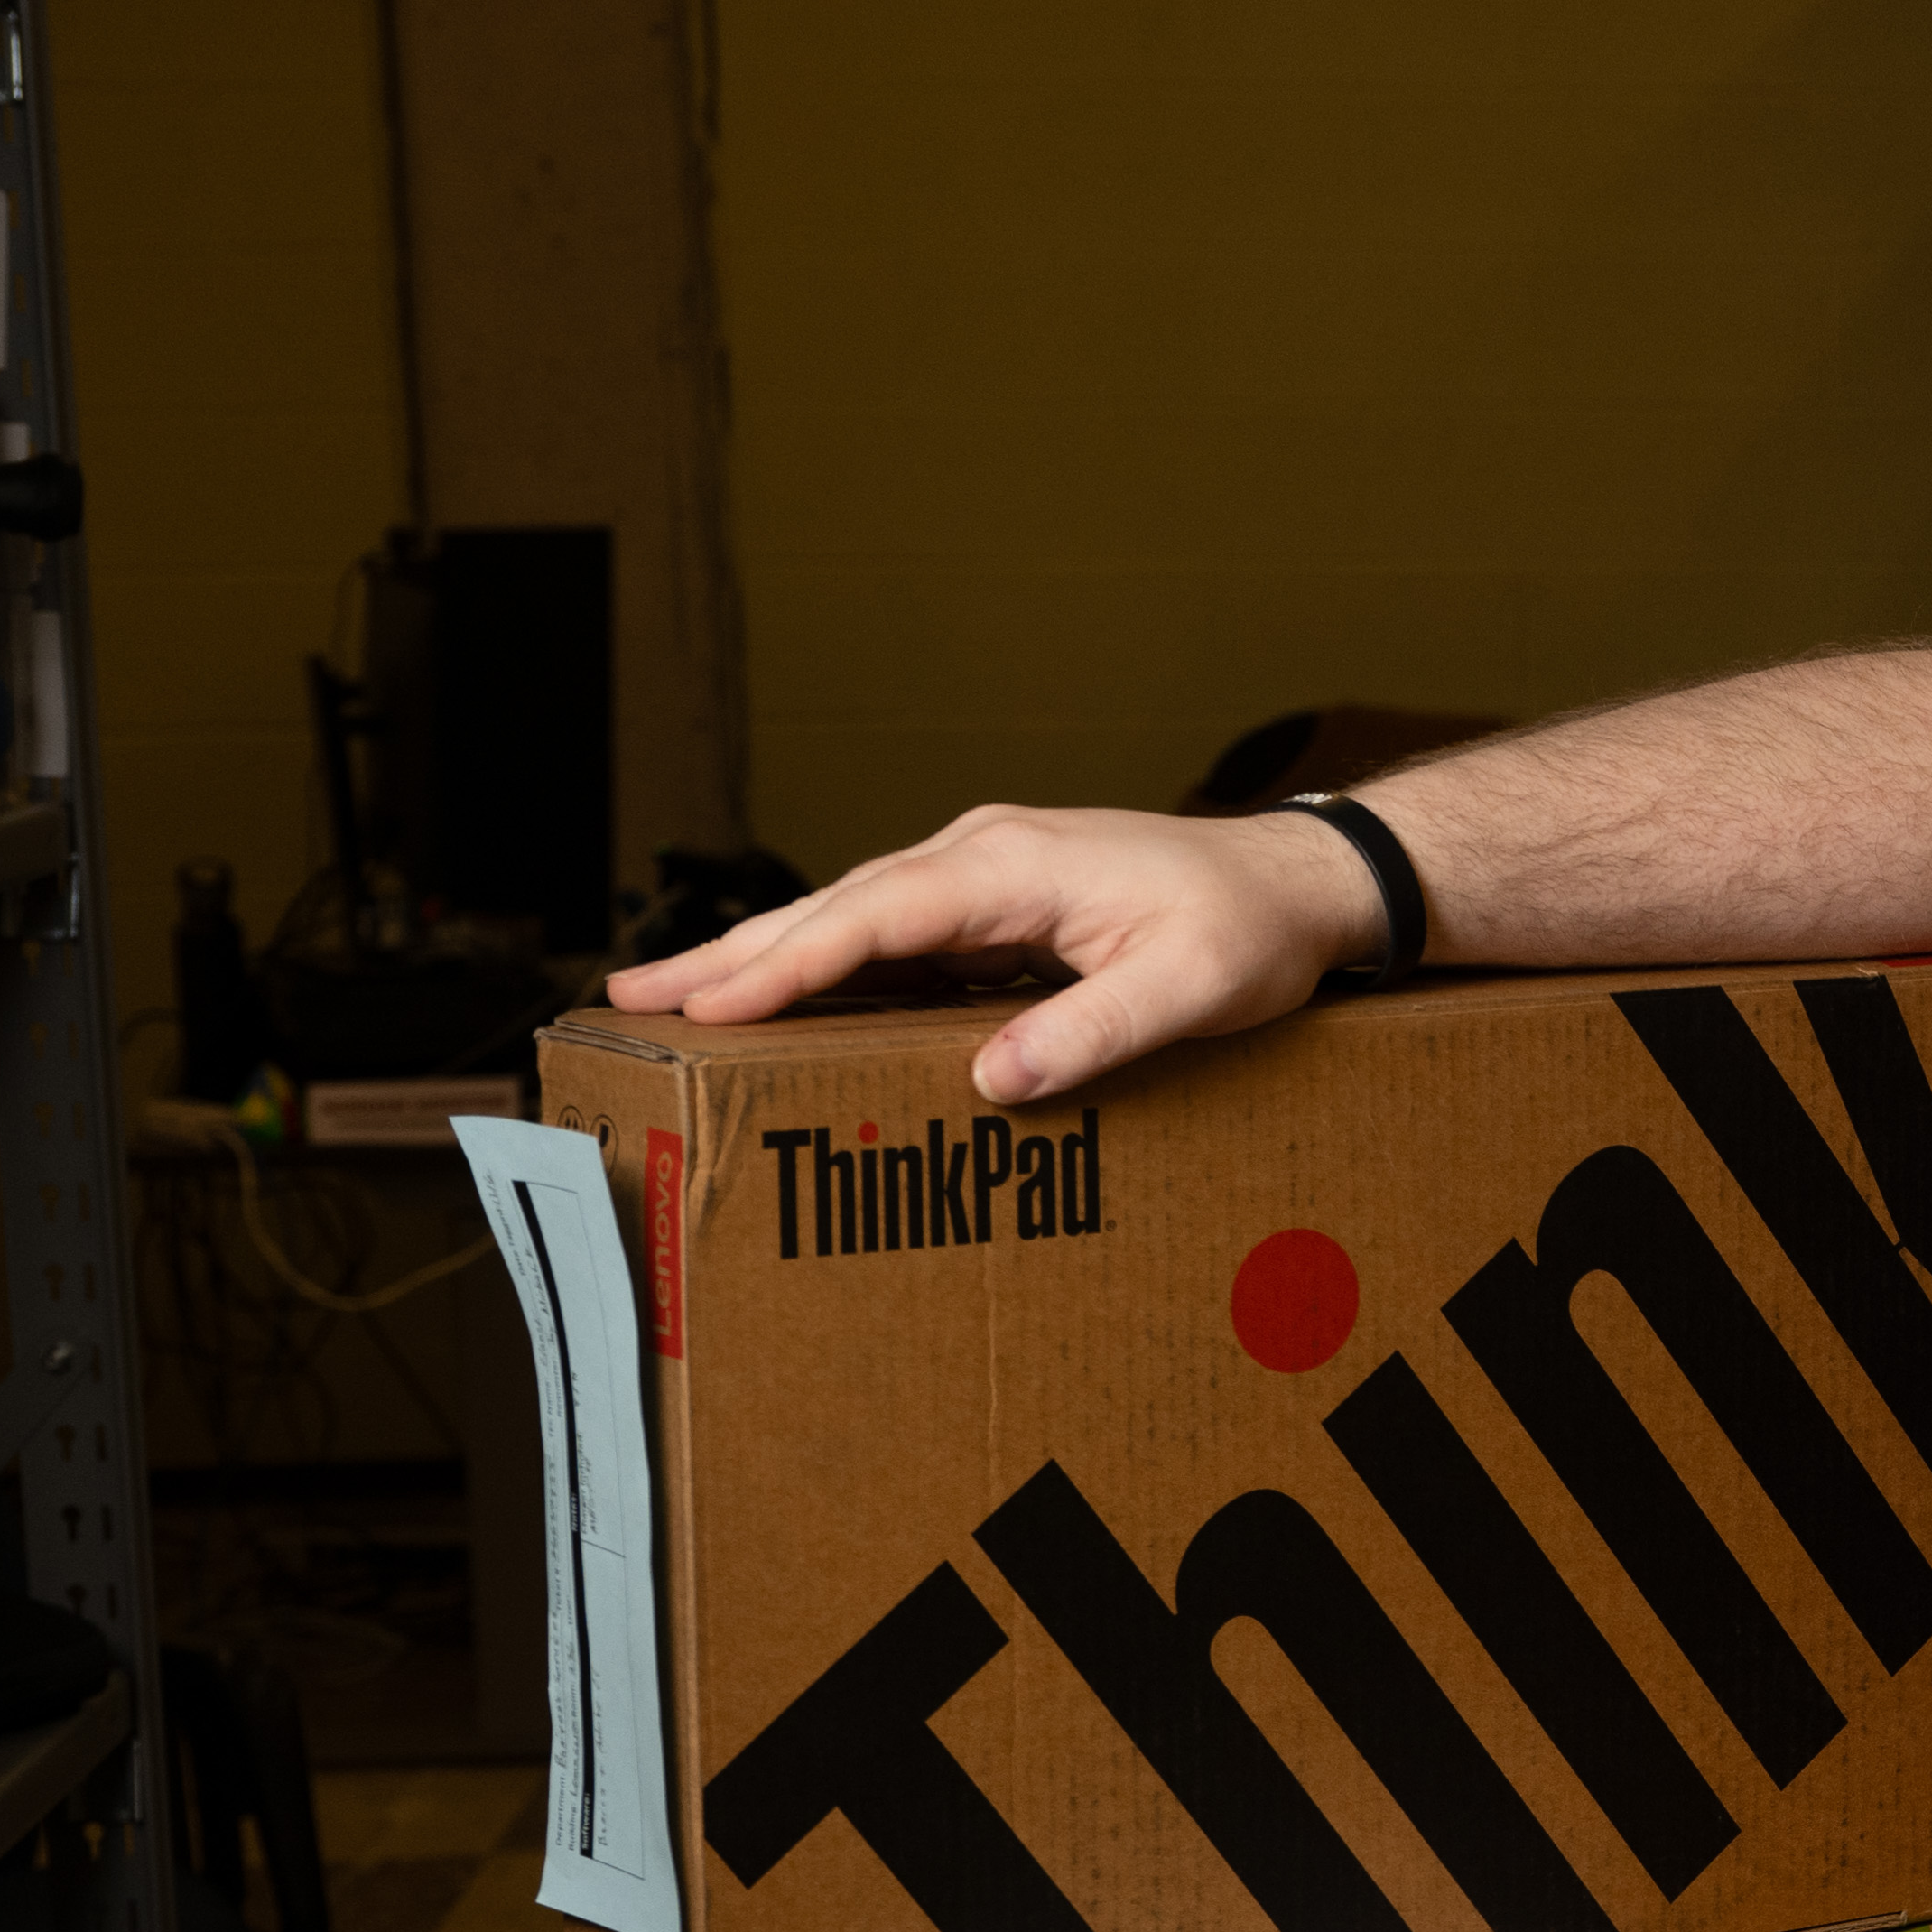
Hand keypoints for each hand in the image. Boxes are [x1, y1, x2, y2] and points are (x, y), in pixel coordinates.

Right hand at [597, 803, 1383, 1104]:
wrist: (1300, 882)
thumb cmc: (1250, 929)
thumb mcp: (1190, 990)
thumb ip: (1092, 1032)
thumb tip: (995, 1077)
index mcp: (1009, 866)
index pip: (870, 919)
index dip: (784, 965)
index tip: (708, 1005)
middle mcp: (979, 854)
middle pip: (830, 908)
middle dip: (729, 955)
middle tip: (630, 998)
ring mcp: (982, 872)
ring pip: (847, 915)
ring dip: (761, 955)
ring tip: (672, 998)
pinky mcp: (994, 899)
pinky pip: (888, 931)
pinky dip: (823, 959)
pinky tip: (781, 997)